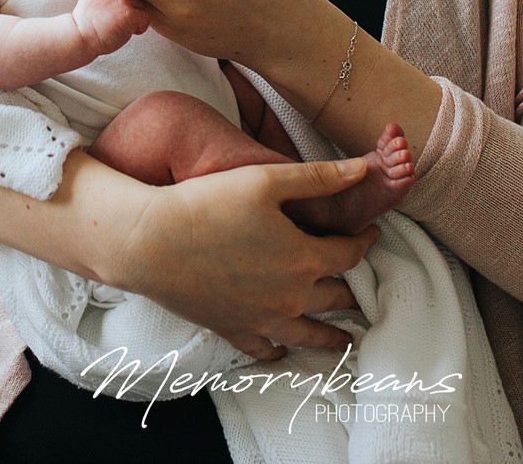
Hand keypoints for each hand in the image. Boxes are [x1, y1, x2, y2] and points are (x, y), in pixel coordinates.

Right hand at [71, 0, 150, 55]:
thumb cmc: (88, 16)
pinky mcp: (128, 14)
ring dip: (135, 15)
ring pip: (143, 4)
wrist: (79, 36)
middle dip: (131, 2)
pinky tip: (122, 29)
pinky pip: (145, 19)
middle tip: (113, 13)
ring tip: (116, 21)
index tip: (109, 1)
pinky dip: (137, 28)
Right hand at [103, 157, 374, 360]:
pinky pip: (265, 349)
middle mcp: (290, 296)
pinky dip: (279, 351)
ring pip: (309, 334)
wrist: (152, 241)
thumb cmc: (207, 203)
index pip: (349, 253)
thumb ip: (319, 178)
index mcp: (305, 258)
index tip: (370, 233)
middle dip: (352, 287)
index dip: (364, 241)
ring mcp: (262, 318)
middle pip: (336, 296)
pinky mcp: (233, 329)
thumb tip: (361, 171)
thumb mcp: (266, 180)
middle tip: (359, 283)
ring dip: (331, 336)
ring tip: (346, 341)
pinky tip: (283, 350)